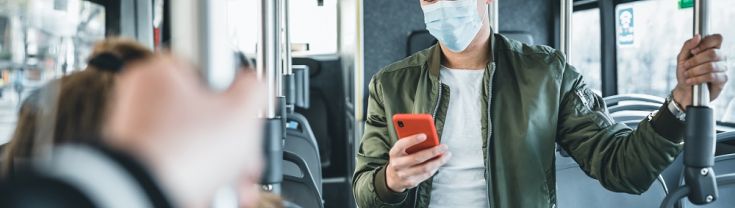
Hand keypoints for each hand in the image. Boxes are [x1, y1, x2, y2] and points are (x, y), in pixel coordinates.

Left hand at [105, 55, 266, 206]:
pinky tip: (216, 189)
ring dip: (223, 163)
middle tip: (245, 154)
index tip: (244, 111)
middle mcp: (142, 100)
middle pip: (206, 114)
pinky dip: (202, 176)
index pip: (208, 70)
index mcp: (159, 74)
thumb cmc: (184, 153)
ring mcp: (138, 134)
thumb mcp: (241, 111)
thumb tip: (256, 84)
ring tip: (234, 180)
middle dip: (234, 140)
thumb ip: (255, 88)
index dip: (234, 95)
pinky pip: (181, 163)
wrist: (147, 195)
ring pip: (196, 142)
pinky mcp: (140, 164)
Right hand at [385, 134, 451, 191]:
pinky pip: (426, 175)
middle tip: (444, 146)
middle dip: (433, 151)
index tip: (424, 135)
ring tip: (447, 155)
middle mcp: (397, 164)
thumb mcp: (401, 150)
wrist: (393, 178)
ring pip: (425, 168)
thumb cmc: (401, 158)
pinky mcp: (411, 182)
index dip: (413, 139)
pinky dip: (435, 167)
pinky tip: (440, 162)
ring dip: (438, 161)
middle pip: (417, 157)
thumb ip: (410, 144)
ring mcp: (404, 175)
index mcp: (394, 153)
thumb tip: (429, 138)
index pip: (402, 144)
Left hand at [673, 34, 728, 108]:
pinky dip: (697, 79)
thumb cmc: (685, 72)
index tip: (693, 51)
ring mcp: (723, 68)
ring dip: (694, 71)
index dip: (705, 43)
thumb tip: (698, 36)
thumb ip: (688, 45)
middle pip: (713, 53)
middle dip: (695, 61)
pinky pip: (712, 76)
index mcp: (712, 48)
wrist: (684, 90)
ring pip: (711, 66)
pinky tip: (691, 81)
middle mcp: (720, 57)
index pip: (717, 38)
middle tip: (686, 66)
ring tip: (687, 75)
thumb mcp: (682, 57)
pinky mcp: (723, 79)